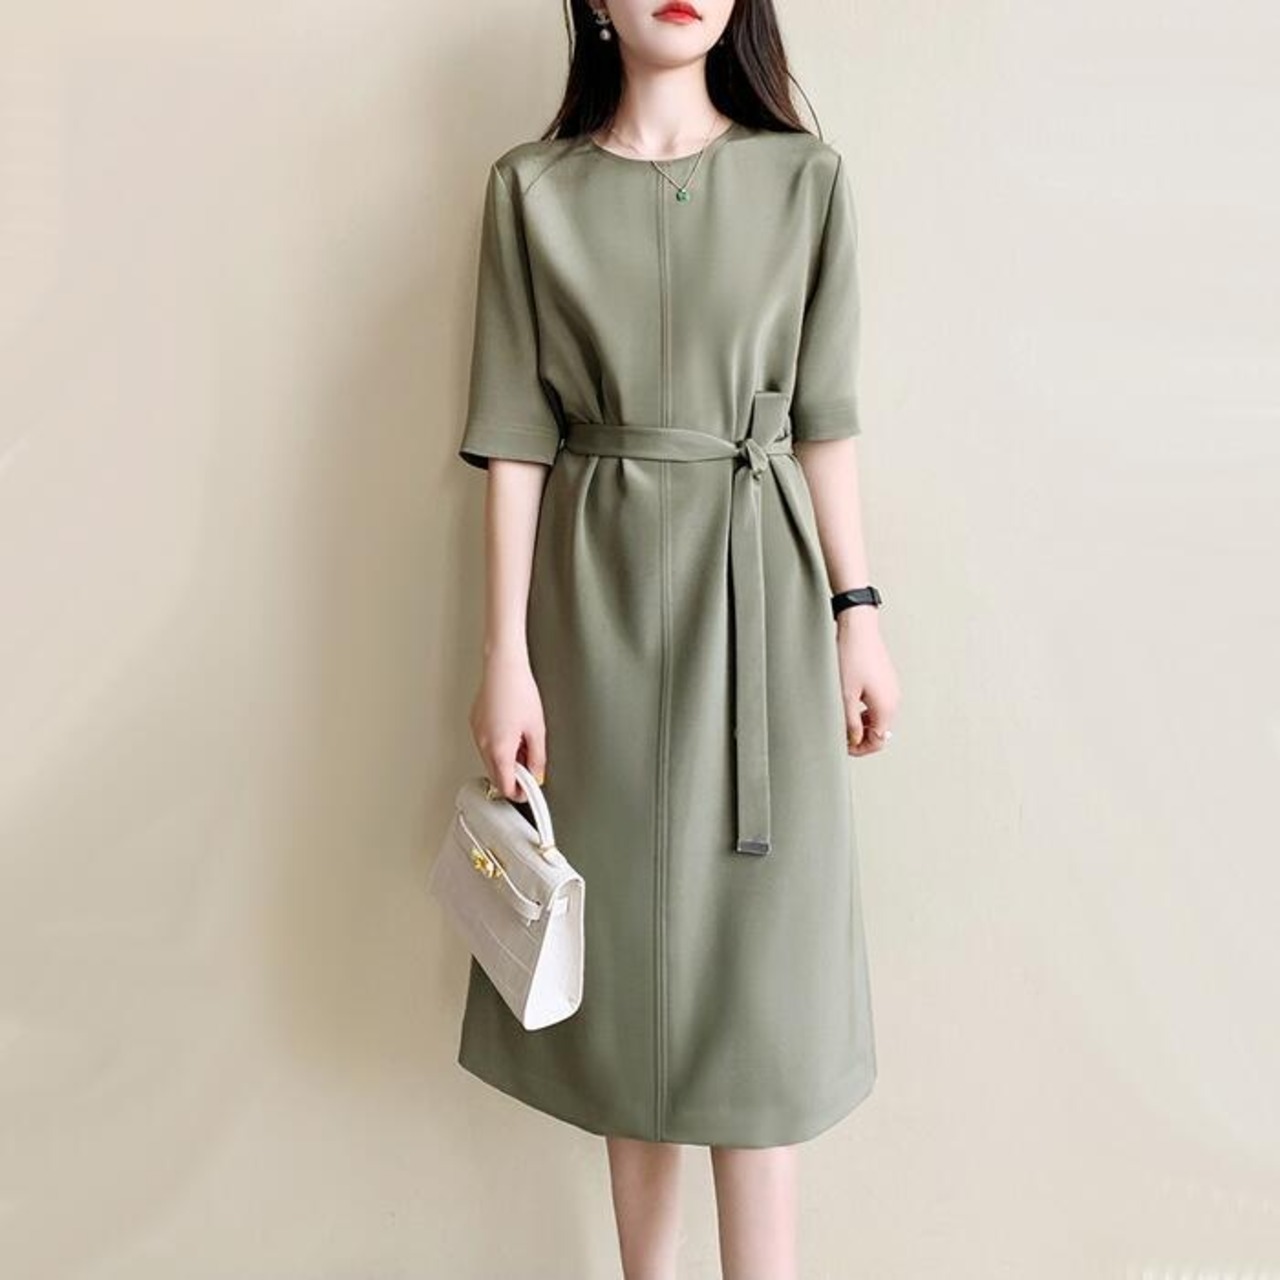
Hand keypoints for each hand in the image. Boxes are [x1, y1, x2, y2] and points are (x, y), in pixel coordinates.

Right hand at [468, 646, 547, 800]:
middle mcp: (483, 744)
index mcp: (499, 749)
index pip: (505, 786)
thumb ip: (538, 757)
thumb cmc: (519, 691)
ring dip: (507, 759)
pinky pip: (486, 744)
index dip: (519, 793)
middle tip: (531, 765)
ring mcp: (477, 733)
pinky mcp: (476, 723)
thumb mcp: (537, 729)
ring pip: (491, 759)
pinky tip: (512, 731)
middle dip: (514, 775)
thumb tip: (537, 773)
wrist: (503, 668)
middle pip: (496, 775)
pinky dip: (499, 745)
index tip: (529, 792)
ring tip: (524, 741)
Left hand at [835, 609, 899, 755]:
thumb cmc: (852, 657)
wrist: (859, 629)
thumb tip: (853, 741)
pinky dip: (866, 710)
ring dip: (863, 724)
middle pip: (880, 730)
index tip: (844, 747)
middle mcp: (894, 700)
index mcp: (886, 707)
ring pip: (879, 717)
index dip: (860, 749)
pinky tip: (851, 703)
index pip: (879, 741)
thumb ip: (850, 723)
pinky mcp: (887, 680)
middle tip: (841, 734)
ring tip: (843, 718)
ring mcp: (892, 689)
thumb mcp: (845, 695)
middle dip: (861, 737)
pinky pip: (879, 704)